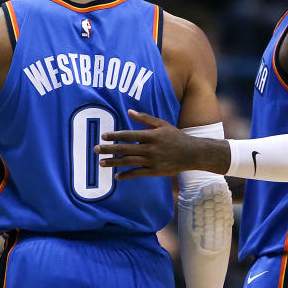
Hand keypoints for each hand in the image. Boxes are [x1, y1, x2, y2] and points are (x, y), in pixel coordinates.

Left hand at [94, 110, 228, 178]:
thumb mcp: (162, 124)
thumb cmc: (175, 137)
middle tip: (95, 149)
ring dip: (113, 163)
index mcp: (151, 135)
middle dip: (109, 149)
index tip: (103, 136)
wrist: (192, 154)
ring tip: (101, 163)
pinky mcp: (155, 172)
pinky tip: (116, 176)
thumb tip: (129, 111)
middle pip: (125, 149)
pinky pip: (137, 174)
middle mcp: (150, 149)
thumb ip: (145, 118)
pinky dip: (126, 175)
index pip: (129, 135)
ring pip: (129, 162)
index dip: (115, 136)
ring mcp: (152, 161)